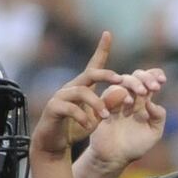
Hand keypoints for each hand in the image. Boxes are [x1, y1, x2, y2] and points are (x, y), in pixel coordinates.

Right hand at [31, 33, 126, 158]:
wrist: (54, 143)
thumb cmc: (76, 127)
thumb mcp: (97, 117)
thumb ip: (109, 105)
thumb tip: (124, 92)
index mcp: (83, 86)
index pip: (94, 65)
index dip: (101, 50)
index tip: (108, 34)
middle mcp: (71, 87)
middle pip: (90, 73)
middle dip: (106, 74)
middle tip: (120, 80)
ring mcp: (61, 96)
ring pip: (81, 92)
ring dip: (96, 103)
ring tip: (104, 116)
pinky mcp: (53, 108)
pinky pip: (69, 108)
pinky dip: (81, 116)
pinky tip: (88, 125)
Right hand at [87, 68, 168, 169]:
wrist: (114, 158)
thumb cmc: (135, 145)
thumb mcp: (154, 133)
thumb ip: (158, 117)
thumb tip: (153, 102)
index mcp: (144, 101)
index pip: (149, 80)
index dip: (155, 75)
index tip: (162, 80)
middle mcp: (130, 97)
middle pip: (136, 76)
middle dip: (146, 78)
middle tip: (154, 87)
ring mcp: (117, 100)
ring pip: (123, 80)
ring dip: (134, 83)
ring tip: (142, 93)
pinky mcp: (104, 105)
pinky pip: (109, 93)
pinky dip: (119, 93)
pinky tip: (128, 102)